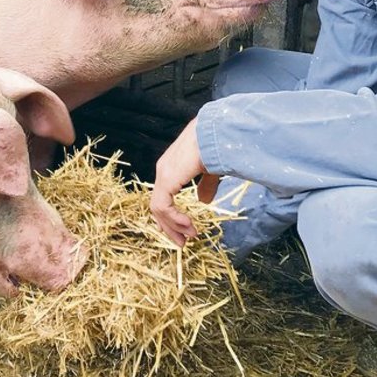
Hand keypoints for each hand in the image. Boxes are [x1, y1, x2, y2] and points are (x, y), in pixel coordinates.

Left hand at [150, 117, 208, 246]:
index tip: (184, 231)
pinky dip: (174, 219)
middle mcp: (164, 170)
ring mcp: (164, 175)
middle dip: (170, 226)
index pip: (164, 197)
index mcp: (172, 167)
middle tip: (182, 242)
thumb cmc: (217, 146)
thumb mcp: (210, 171)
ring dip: (173, 226)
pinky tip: (188, 225)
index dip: (171, 217)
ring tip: (188, 236)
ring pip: (159, 209)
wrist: (217, 133)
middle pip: (158, 206)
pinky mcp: (167, 180)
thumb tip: (204, 201)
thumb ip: (206, 185)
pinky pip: (163, 206)